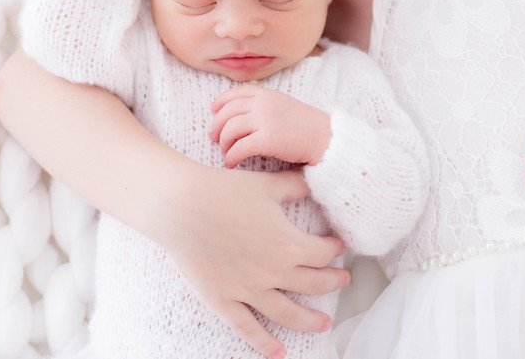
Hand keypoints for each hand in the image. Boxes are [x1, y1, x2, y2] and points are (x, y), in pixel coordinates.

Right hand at [158, 167, 349, 358]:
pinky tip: (279, 353)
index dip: (335, 249)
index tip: (338, 246)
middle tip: (343, 281)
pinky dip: (265, 344)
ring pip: (288, 313)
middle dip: (333, 282)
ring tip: (324, 324)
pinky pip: (248, 329)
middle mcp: (274, 273)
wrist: (181, 207)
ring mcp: (249, 291)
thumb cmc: (224, 191)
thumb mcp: (267, 184)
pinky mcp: (224, 300)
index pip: (323, 252)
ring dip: (310, 320)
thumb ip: (295, 186)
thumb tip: (314, 182)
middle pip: (314, 284)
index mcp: (289, 245)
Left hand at [210, 85, 331, 167]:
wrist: (325, 137)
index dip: (220, 102)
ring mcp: (265, 120)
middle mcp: (263, 104)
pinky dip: (231, 157)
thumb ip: (263, 104)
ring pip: (230, 129)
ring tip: (226, 153)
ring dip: (223, 143)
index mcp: (266, 94)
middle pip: (227, 112)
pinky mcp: (268, 140)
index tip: (213, 111)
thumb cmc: (305, 125)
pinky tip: (231, 164)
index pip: (235, 93)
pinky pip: (239, 148)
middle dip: (217, 126)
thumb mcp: (283, 105)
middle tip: (214, 139)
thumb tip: (240, 112)